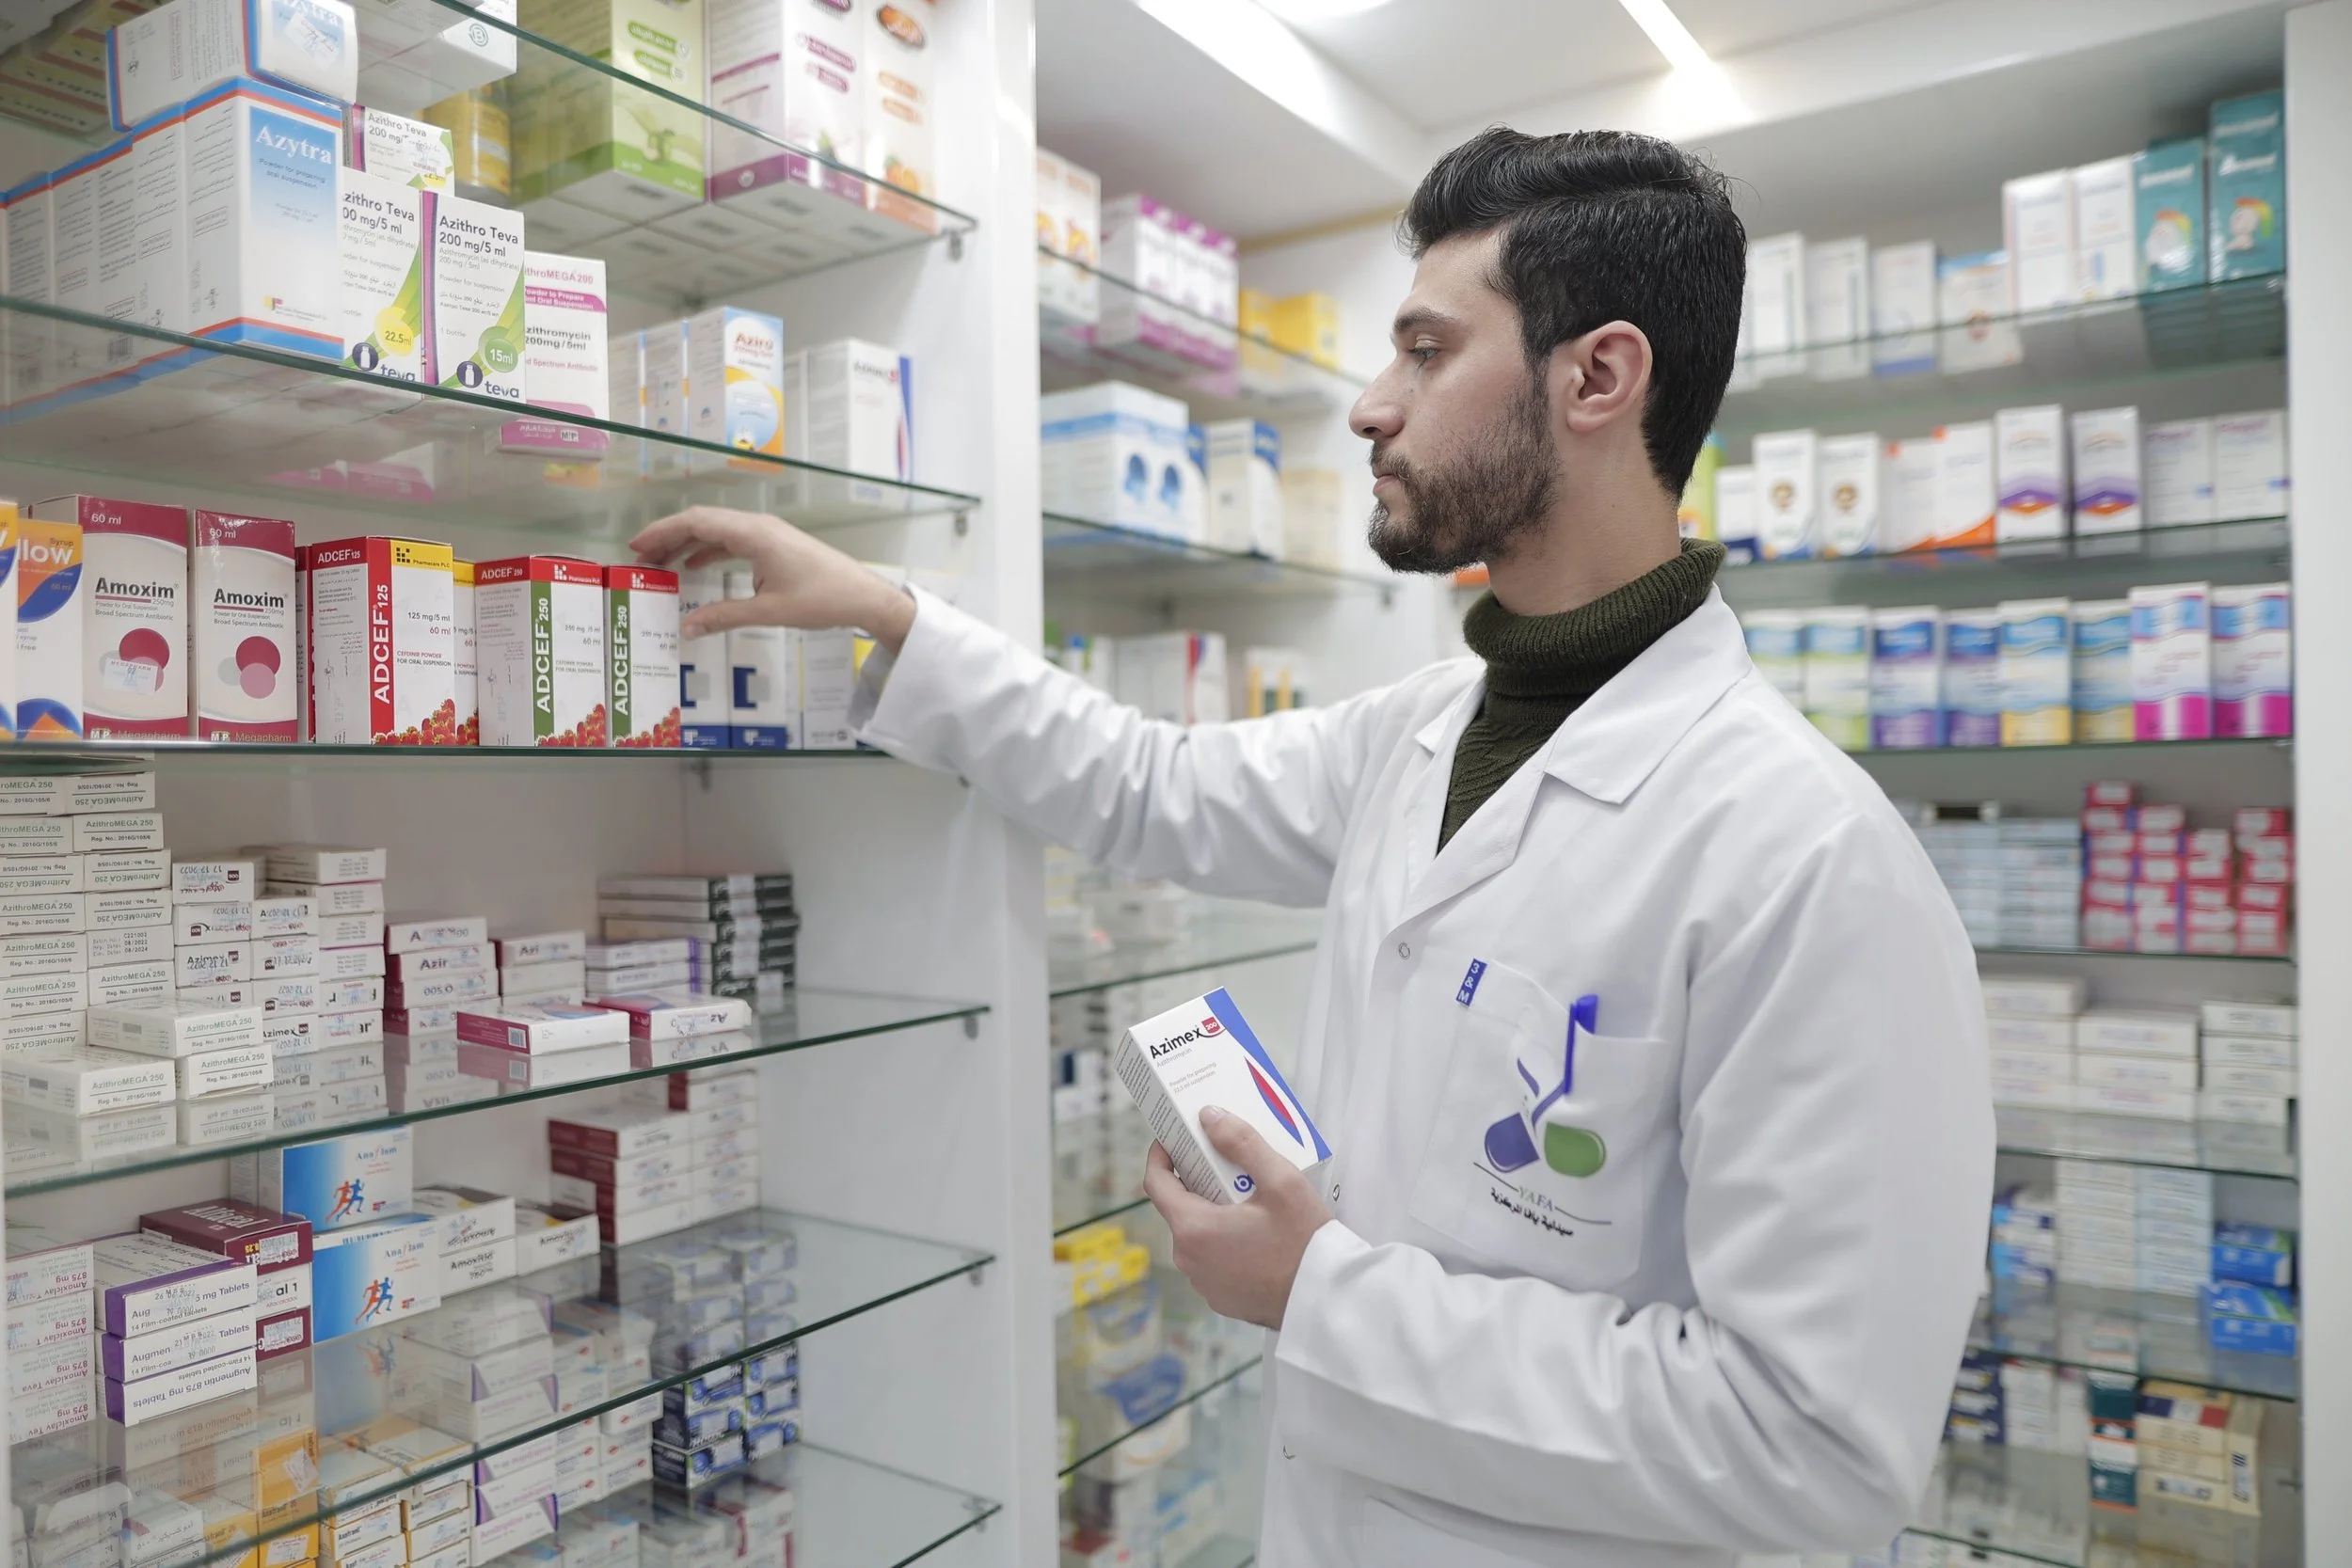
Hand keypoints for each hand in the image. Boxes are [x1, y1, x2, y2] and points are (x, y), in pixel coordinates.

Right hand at [627, 505, 916, 652]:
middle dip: (668, 538)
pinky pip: (732, 542)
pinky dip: (708, 552)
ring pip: (716, 532)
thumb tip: (686, 628)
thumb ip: (725, 617)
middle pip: (702, 523)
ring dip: (686, 545)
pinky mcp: (773, 547)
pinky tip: (692, 568)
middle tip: (638, 559)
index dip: (663, 532)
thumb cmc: (822, 600)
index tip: (636, 547)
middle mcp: (757, 527)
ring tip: (658, 565)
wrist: (863, 595)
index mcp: (754, 534)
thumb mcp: (770, 611)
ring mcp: (766, 535)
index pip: (698, 522)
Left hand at [1143, 1107, 1332, 1329]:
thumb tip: (1209, 1116)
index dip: (1160, 1155)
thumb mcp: (1280, 1182)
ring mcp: (1203, 1283)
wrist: (1325, 1301)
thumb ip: (1242, 1143)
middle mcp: (1189, 1259)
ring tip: (1246, 1197)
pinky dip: (1223, 1241)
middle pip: (1179, 1207)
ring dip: (1211, 1212)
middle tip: (1226, 1162)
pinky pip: (1211, 1259)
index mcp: (1194, 1229)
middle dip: (1196, 1181)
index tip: (1173, 1138)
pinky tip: (1254, 1232)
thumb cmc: (1304, 1244)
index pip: (1155, 1183)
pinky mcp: (1220, 1297)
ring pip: (1196, 1234)